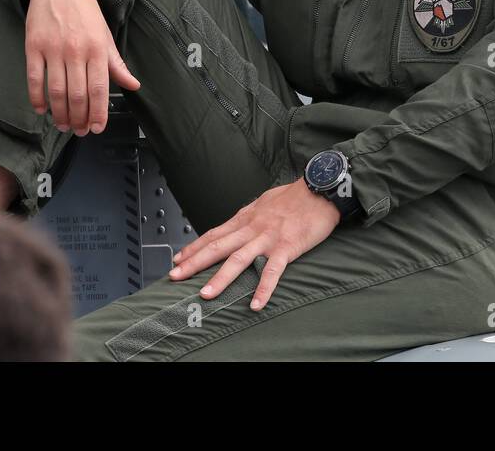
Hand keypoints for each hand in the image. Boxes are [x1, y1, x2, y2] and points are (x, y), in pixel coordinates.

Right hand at [24, 0, 139, 134]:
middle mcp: (76, 50)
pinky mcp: (33, 46)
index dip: (98, 113)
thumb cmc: (85, 10)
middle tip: (78, 130)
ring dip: (60, 113)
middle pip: (77, 95)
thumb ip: (116, 64)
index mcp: (97, 48)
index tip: (96, 128)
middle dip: (79, 119)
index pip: (99, 89)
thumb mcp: (105, 35)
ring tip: (63, 124)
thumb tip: (133, 85)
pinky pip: (34, 78)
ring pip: (57, 91)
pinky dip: (37, 98)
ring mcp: (53, 49)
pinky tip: (42, 109)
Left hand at [168, 179, 340, 309]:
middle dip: (194, 262)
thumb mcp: (264, 202)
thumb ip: (250, 216)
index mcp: (245, 218)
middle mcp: (251, 228)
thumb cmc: (294, 196)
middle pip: (217, 247)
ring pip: (238, 260)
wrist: (319, 189)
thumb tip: (238, 223)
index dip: (193, 247)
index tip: (177, 259)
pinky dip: (263, 289)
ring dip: (220, 278)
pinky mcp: (286, 247)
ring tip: (206, 294)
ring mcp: (268, 238)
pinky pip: (272, 271)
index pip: (213, 234)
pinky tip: (255, 304)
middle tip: (175, 277)